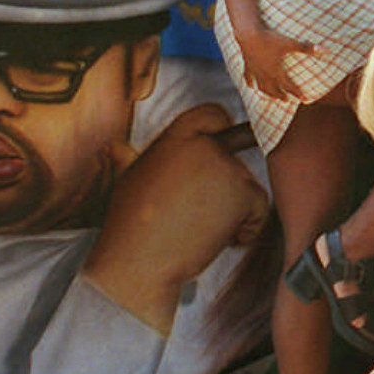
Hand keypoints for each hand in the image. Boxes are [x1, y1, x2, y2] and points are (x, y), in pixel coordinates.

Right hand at [81, 104, 268, 330]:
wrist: (140, 259)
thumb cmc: (130, 225)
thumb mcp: (128, 179)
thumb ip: (135, 157)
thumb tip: (114, 148)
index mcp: (176, 138)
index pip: (213, 114)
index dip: (224, 127)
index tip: (225, 141)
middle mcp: (204, 145)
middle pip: (233, 157)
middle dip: (225, 186)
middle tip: (197, 212)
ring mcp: (226, 167)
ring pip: (247, 187)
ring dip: (233, 211)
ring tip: (198, 228)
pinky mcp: (244, 193)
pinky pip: (259, 210)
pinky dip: (246, 230)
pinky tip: (218, 240)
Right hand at [234, 25, 322, 100]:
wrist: (248, 34)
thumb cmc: (269, 39)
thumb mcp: (289, 43)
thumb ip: (306, 48)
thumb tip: (324, 50)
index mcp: (277, 72)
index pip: (289, 86)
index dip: (297, 93)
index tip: (305, 100)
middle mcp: (266, 75)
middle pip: (274, 90)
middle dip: (282, 96)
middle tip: (288, 100)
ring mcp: (255, 72)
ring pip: (262, 87)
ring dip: (268, 93)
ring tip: (271, 96)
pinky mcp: (248, 66)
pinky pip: (248, 78)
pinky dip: (251, 83)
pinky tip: (251, 86)